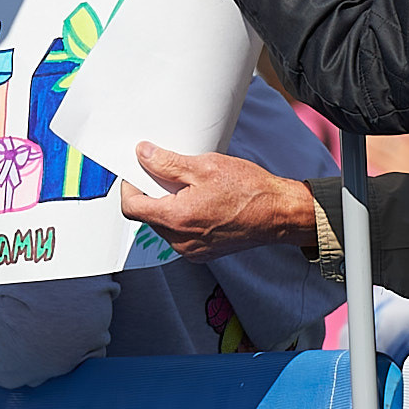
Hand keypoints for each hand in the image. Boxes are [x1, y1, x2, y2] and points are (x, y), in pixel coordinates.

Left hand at [118, 144, 319, 260]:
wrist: (279, 214)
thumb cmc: (249, 191)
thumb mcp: (206, 166)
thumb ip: (168, 163)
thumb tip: (144, 155)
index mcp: (177, 219)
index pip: (132, 208)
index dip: (128, 187)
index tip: (135, 173)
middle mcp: (181, 241)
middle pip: (148, 216)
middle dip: (152, 194)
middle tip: (168, 174)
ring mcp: (192, 250)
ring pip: (164, 226)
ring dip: (168, 206)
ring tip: (190, 188)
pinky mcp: (203, 253)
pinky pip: (180, 235)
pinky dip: (183, 218)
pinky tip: (200, 203)